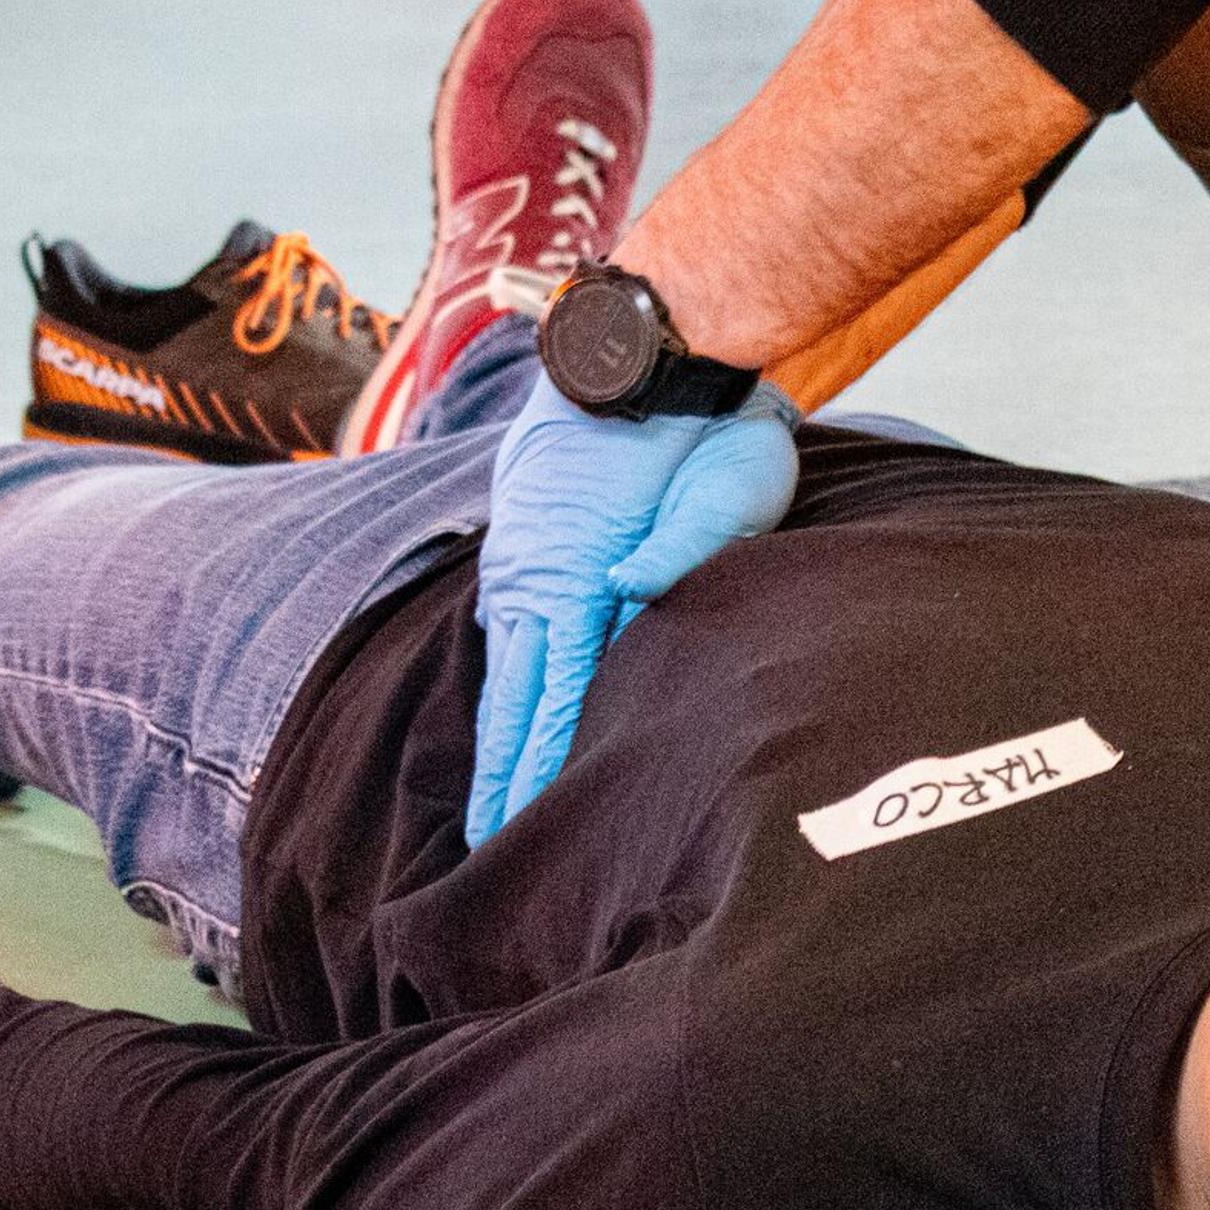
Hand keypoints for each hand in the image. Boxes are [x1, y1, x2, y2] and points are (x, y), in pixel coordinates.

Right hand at [467, 377, 797, 844]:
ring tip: (487, 815)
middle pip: (517, 705)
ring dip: (498, 744)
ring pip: (509, 676)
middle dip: (503, 784)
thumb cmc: (705, 429)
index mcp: (580, 576)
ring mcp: (527, 565)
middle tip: (488, 859)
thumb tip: (629, 587)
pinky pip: (512, 637)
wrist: (653, 349)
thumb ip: (682, 544)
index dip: (537, 775)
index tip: (520, 840)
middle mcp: (538, 581)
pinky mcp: (532, 548)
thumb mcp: (722, 483)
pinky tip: (505, 722)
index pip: (557, 701)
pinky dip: (505, 690)